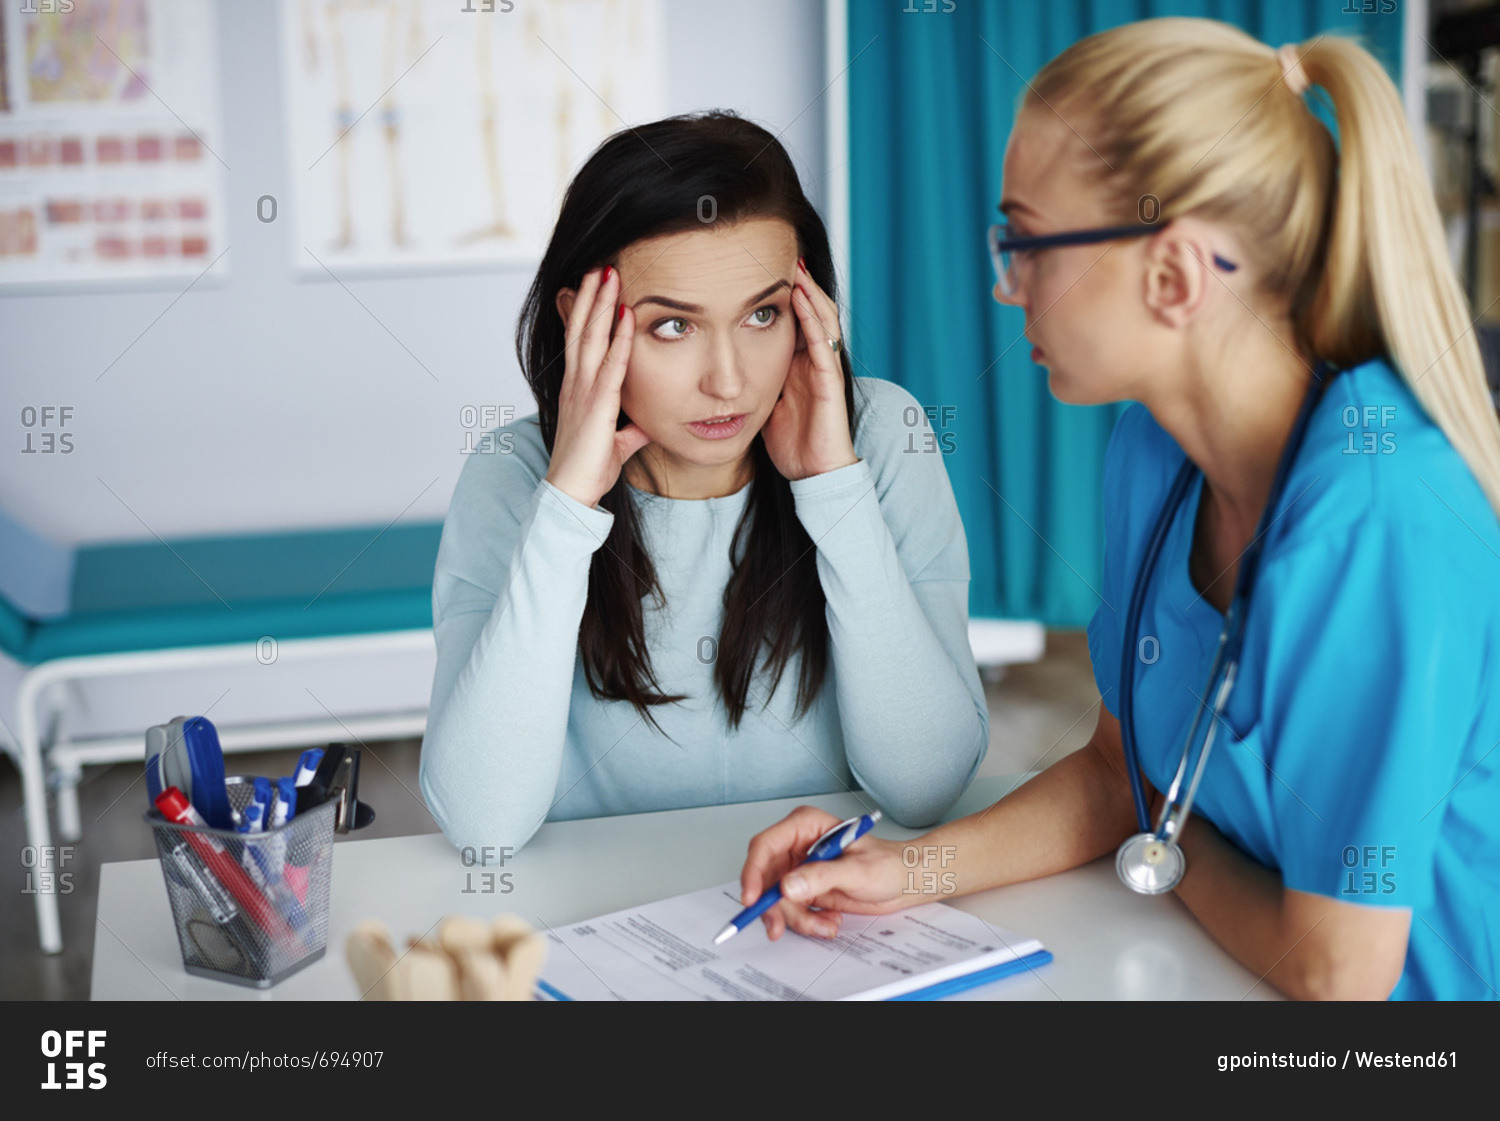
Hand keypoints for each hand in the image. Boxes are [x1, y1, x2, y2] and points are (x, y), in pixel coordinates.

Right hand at [544, 266, 650, 507]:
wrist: (571, 493)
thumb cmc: (589, 469)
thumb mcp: (617, 442)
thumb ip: (631, 427)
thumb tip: (646, 421)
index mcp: (580, 389)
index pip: (583, 341)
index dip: (588, 312)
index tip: (597, 286)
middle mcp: (577, 384)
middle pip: (583, 329)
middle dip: (591, 295)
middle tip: (600, 264)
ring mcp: (584, 391)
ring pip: (591, 338)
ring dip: (601, 304)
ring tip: (607, 273)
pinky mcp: (597, 405)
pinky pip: (611, 365)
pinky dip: (618, 338)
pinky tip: (626, 316)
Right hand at [739, 805, 908, 939]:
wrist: (904, 882)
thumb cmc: (887, 864)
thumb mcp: (856, 871)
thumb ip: (821, 877)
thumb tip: (788, 885)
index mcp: (805, 826)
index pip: (765, 846)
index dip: (753, 872)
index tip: (752, 898)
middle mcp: (796, 846)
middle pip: (764, 877)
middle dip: (771, 906)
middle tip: (777, 928)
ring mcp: (799, 869)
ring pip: (776, 900)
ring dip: (797, 918)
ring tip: (826, 924)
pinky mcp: (804, 890)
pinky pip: (791, 911)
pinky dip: (807, 922)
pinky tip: (829, 920)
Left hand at [760, 260, 858, 481]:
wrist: (813, 473)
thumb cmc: (791, 443)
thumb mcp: (764, 404)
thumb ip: (752, 382)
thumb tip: (720, 369)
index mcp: (797, 365)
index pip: (792, 320)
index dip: (781, 297)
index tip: (762, 272)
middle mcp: (813, 362)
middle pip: (810, 312)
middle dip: (799, 285)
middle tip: (784, 256)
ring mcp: (824, 369)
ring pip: (821, 320)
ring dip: (809, 293)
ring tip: (795, 267)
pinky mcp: (831, 382)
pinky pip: (822, 344)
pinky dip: (812, 319)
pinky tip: (801, 299)